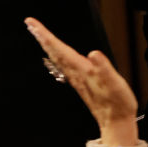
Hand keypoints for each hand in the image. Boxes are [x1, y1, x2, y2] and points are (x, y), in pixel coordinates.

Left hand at [24, 17, 137, 145]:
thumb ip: (104, 68)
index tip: (32, 24)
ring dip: (47, 45)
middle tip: (30, 24)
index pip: (59, 49)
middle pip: (54, 52)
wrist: (116, 122)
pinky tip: (56, 54)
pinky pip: (63, 64)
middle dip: (42, 37)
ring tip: (39, 34)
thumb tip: (93, 53)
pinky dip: (56, 54)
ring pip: (57, 58)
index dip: (45, 35)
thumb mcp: (115, 84)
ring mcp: (76, 78)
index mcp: (82, 70)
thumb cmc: (118, 103)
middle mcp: (75, 73)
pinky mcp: (80, 82)